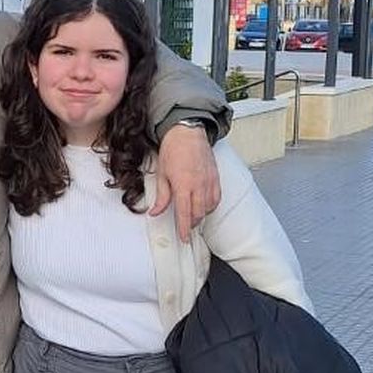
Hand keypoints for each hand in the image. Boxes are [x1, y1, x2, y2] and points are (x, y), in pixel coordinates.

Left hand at [150, 122, 221, 241]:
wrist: (187, 133)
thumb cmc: (173, 151)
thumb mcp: (161, 175)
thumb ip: (161, 197)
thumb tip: (156, 212)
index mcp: (183, 185)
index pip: (184, 213)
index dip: (184, 229)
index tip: (184, 238)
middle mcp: (198, 185)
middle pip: (198, 214)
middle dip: (191, 224)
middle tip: (184, 228)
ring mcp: (209, 181)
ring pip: (208, 208)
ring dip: (201, 216)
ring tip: (192, 217)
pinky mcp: (216, 177)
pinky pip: (216, 198)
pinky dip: (210, 206)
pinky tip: (204, 207)